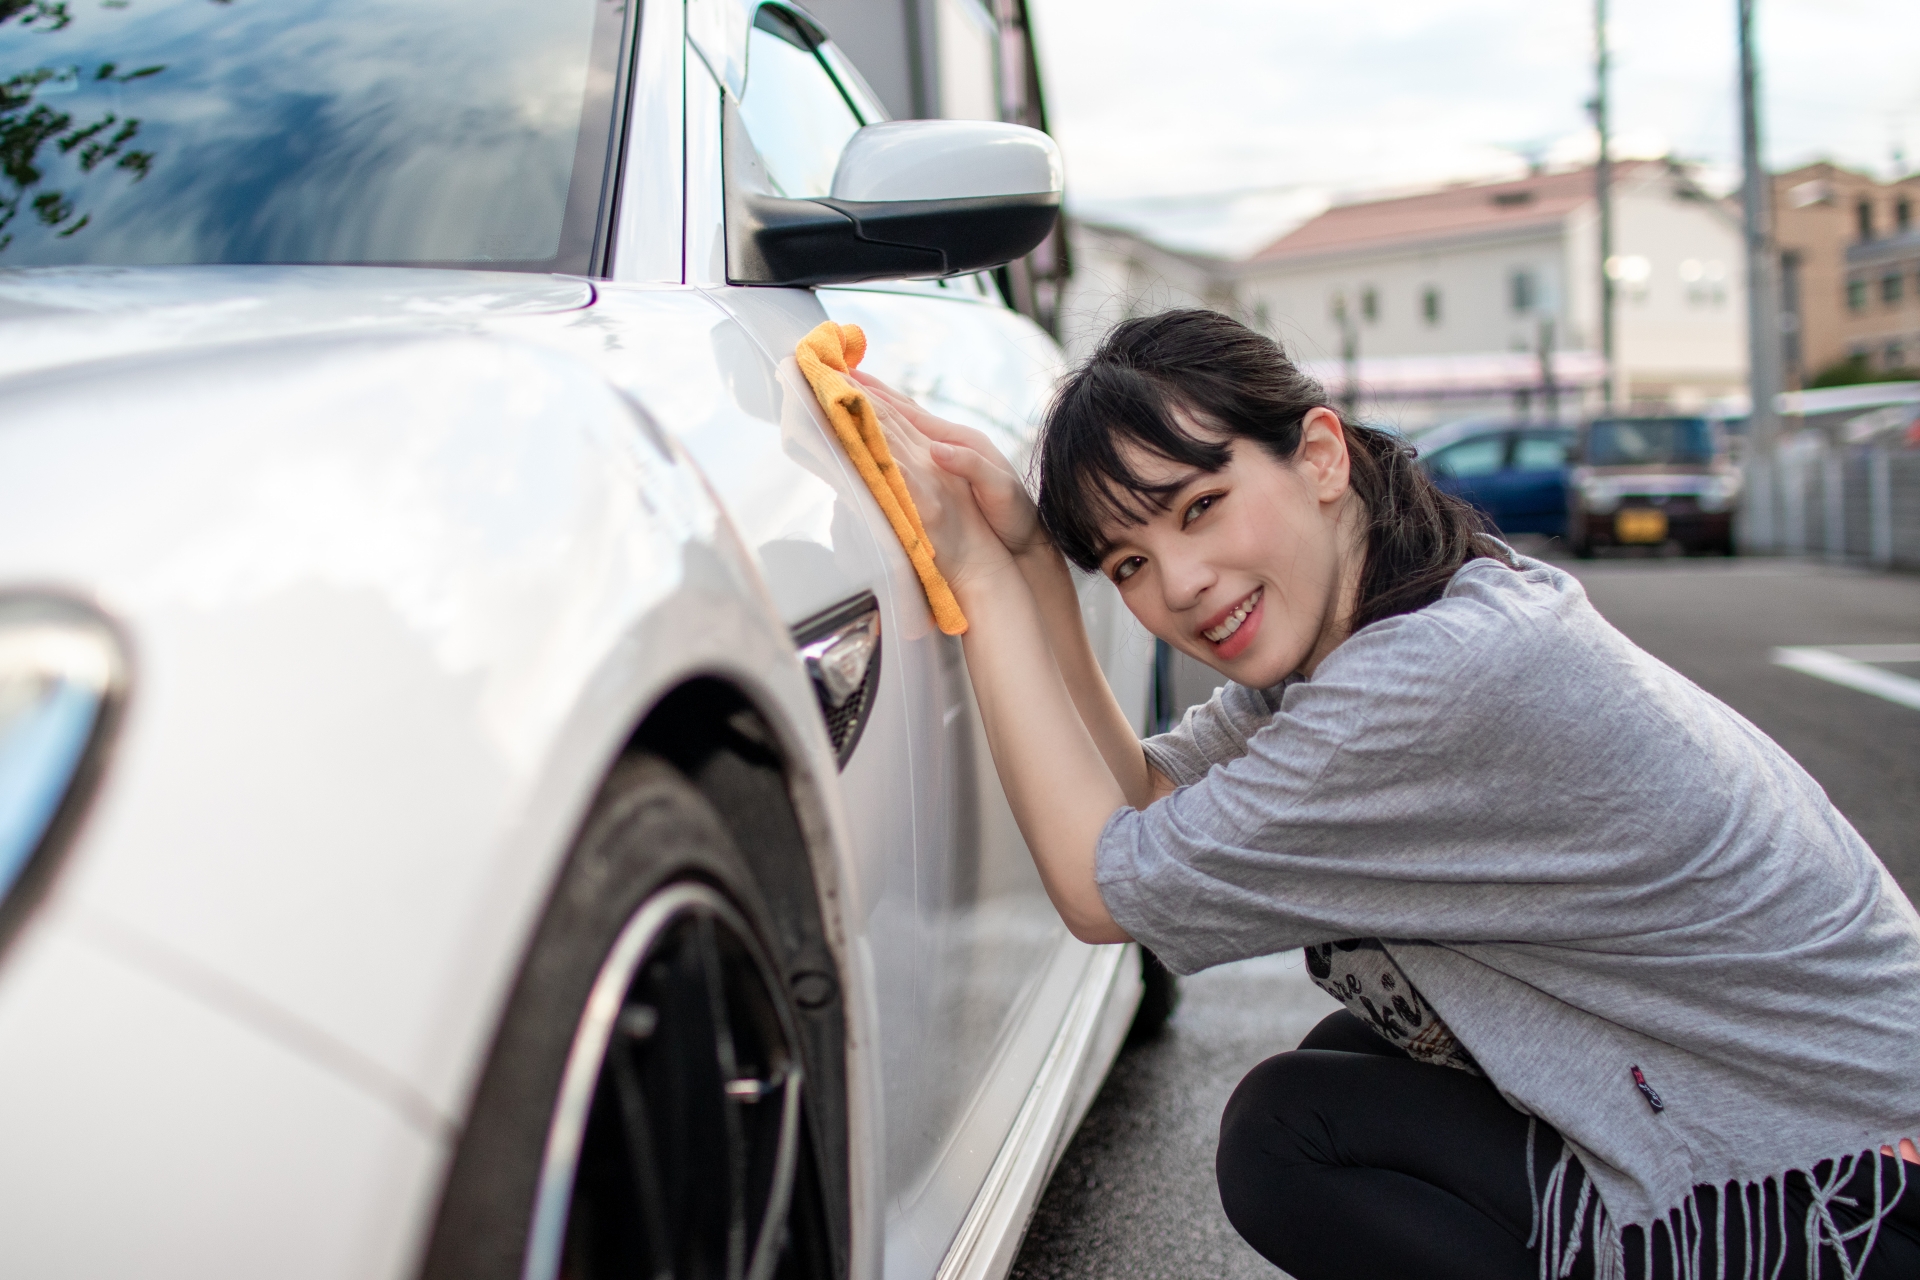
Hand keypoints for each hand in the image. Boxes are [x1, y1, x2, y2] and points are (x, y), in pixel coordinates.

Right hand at [855, 373, 1047, 558]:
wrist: (1028, 539)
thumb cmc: (1015, 516)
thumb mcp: (1000, 489)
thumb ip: (969, 466)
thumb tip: (935, 449)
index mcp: (959, 440)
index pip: (909, 413)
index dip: (878, 397)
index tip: (849, 378)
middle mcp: (948, 442)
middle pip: (901, 411)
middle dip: (869, 393)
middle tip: (835, 375)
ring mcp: (945, 456)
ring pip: (901, 426)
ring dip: (874, 410)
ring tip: (844, 393)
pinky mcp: (942, 474)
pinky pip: (907, 448)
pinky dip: (886, 436)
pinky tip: (869, 433)